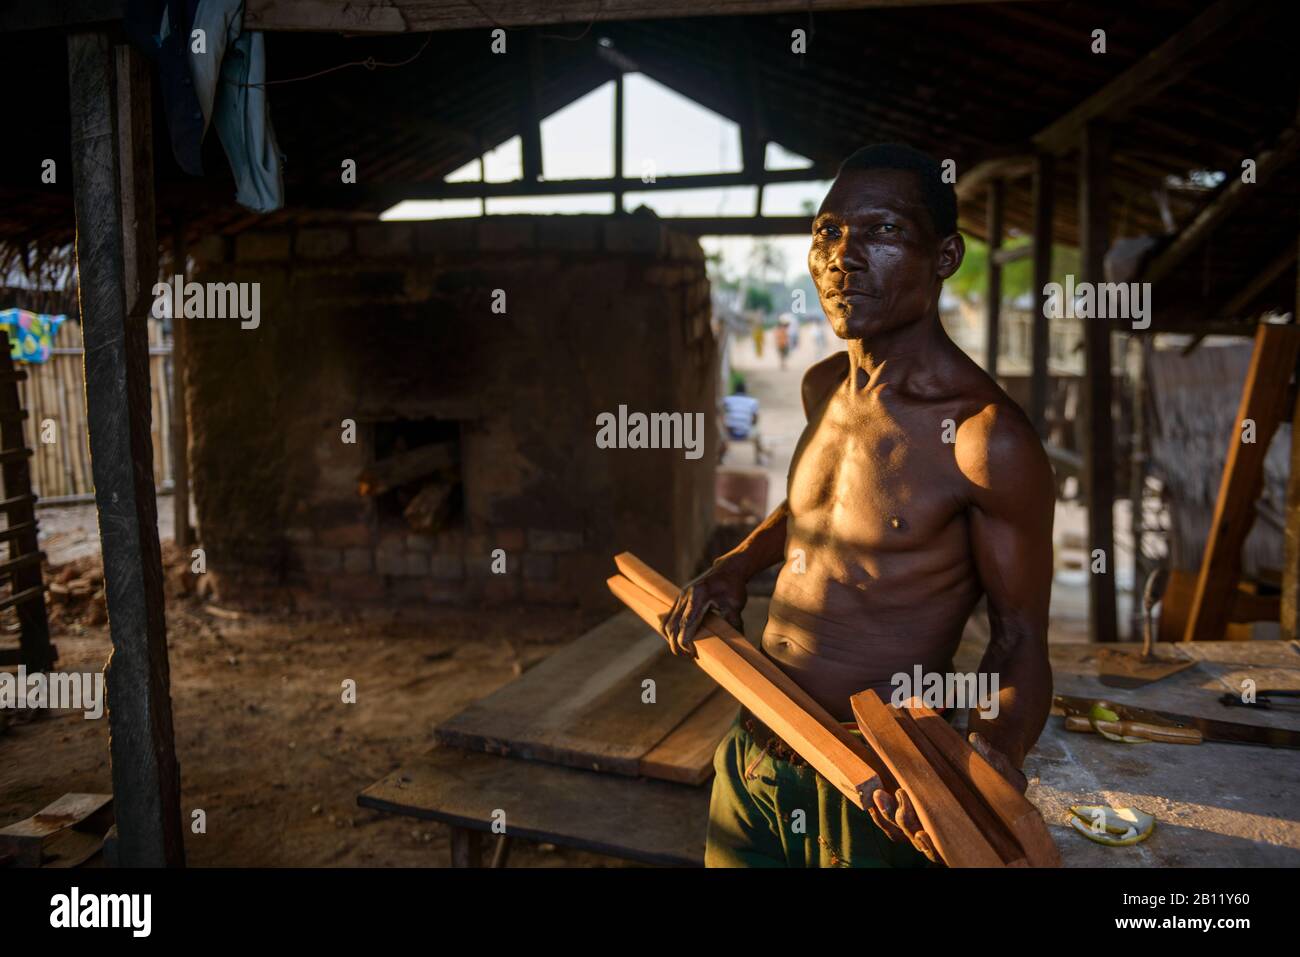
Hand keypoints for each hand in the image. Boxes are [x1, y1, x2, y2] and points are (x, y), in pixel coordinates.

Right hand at [661, 560, 747, 655]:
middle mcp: (685, 595)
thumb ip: (733, 623)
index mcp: (699, 595)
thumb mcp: (736, 604)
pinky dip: (670, 630)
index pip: (686, 623)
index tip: (693, 654)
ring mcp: (680, 596)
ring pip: (667, 622)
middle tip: (688, 656)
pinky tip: (679, 639)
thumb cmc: (733, 587)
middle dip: (675, 644)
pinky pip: (668, 617)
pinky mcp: (679, 598)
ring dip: (670, 638)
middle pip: (672, 625)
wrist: (727, 569)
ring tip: (683, 650)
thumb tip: (737, 644)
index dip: (686, 641)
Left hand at [867, 731, 1025, 864]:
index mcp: (963, 834)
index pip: (941, 850)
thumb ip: (992, 760)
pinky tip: (875, 795)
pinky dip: (881, 810)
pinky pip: (891, 819)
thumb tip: (976, 739)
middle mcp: (941, 834)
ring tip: (879, 795)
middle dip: (904, 822)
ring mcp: (924, 823)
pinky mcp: (911, 810)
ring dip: (886, 815)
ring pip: (899, 831)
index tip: (922, 834)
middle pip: (915, 839)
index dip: (930, 847)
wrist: (989, 776)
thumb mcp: (1003, 772)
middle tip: (900, 797)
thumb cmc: (999, 780)